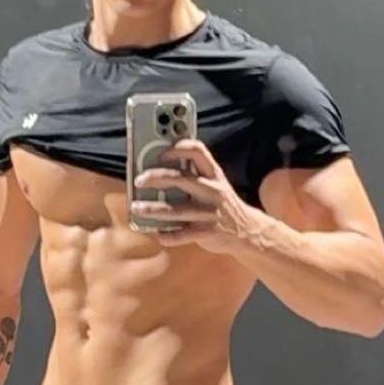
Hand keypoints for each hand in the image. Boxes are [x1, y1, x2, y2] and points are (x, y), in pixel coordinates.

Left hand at [131, 138, 250, 253]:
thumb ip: (193, 174)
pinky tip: (157, 233)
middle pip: (181, 179)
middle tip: (138, 180)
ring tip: (136, 208)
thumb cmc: (221, 203)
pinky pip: (181, 234)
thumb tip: (159, 165)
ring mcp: (210, 213)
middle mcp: (213, 191)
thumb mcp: (214, 184)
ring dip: (153, 209)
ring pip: (176, 210)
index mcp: (214, 174)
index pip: (197, 151)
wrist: (247, 230)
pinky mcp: (206, 232)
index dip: (177, 149)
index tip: (159, 153)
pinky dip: (166, 235)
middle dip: (156, 177)